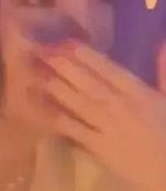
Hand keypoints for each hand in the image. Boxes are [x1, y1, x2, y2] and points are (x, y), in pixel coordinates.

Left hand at [36, 41, 165, 190]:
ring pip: (77, 102)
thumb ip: (164, 72)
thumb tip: (161, 44)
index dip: (86, 55)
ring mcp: (107, 126)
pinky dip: (58, 118)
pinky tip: (41, 108)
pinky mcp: (99, 148)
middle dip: (63, 65)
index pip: (108, 69)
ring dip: (56, 86)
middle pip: (87, 82)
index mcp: (138, 92)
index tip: (66, 43)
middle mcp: (119, 105)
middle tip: (42, 51)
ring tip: (36, 73)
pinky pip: (74, 130)